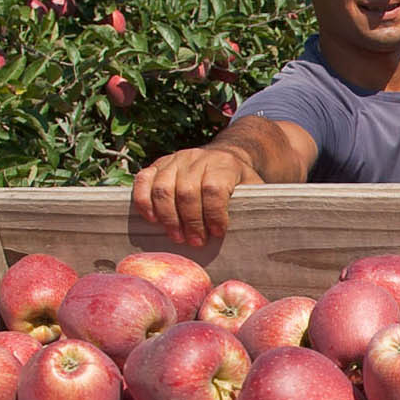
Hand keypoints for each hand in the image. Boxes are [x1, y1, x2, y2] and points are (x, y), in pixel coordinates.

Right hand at [131, 145, 255, 246]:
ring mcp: (176, 159)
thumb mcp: (254, 190)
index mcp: (224, 164)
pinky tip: (152, 220)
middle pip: (187, 191)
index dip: (214, 214)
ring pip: (163, 188)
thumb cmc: (240, 182)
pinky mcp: (159, 164)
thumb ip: (253, 206)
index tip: (217, 233)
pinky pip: (143, 180)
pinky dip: (144, 201)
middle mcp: (197, 158)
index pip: (214, 188)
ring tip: (177, 237)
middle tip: (195, 242)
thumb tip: (256, 234)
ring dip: (168, 217)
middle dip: (191, 222)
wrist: (225, 157)